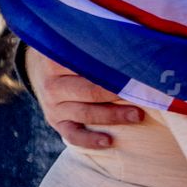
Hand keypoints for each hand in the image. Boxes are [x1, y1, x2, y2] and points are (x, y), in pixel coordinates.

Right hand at [26, 49, 142, 149]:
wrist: (43, 71)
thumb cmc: (72, 55)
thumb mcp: (76, 45)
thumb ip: (96, 44)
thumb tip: (132, 44)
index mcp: (57, 60)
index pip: (87, 66)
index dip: (113, 69)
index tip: (136, 71)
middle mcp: (52, 84)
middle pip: (89, 91)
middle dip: (118, 94)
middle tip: (144, 96)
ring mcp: (53, 106)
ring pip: (85, 113)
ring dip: (112, 116)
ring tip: (136, 116)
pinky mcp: (56, 122)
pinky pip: (73, 135)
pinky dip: (90, 140)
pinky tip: (108, 142)